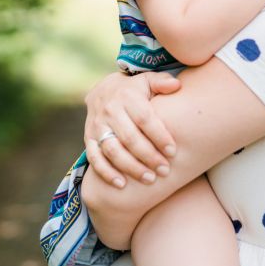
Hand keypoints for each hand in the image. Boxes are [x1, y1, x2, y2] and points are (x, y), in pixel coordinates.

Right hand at [84, 71, 180, 187]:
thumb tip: (176, 85)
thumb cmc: (135, 90)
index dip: (159, 136)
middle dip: (148, 156)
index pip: (144, 119)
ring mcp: (97, 126)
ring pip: (112, 150)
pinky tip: (121, 185)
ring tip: (149, 179)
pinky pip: (94, 158)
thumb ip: (162, 82)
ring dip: (130, 167)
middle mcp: (110, 111)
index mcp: (127, 96)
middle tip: (164, 170)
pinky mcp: (88, 138)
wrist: (103, 89)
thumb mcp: (148, 80)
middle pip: (129, 138)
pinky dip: (106, 173)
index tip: (172, 151)